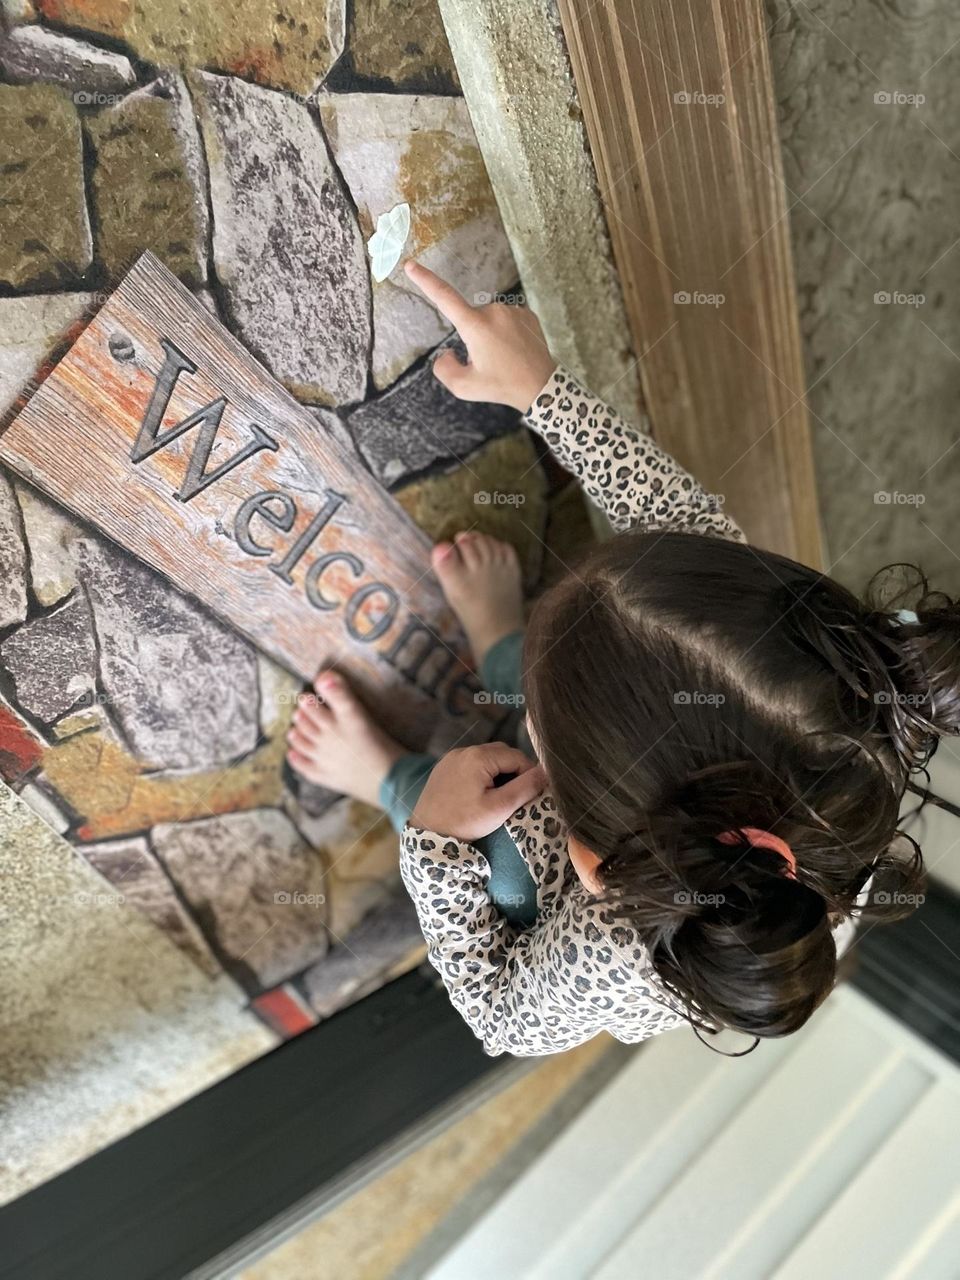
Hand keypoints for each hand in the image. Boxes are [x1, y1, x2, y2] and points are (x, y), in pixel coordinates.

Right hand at [405, 261, 556, 412]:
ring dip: (490, 336)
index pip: (444, 297)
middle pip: (469, 321)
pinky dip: (506, 334)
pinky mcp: (527, 313)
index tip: (411, 265)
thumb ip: (443, 368)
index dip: (425, 280)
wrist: (541, 386)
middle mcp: (493, 311)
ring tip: (504, 358)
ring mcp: (512, 309)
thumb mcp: (464, 387)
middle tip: (488, 363)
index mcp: (475, 326)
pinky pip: (506, 320)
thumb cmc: (502, 387)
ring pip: (488, 321)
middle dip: (472, 339)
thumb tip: (446, 352)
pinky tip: (515, 350)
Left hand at [410, 743, 546, 841]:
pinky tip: (480, 794)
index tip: (530, 795)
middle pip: (502, 754)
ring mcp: (452, 757)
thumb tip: (546, 772)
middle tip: (515, 797)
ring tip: (498, 797)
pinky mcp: (444, 767)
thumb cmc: (464, 822)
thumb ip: (525, 788)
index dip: (529, 774)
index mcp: (479, 756)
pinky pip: (471, 764)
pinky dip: (482, 774)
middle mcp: (464, 750)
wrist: (427, 834)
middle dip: (514, 772)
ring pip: (487, 758)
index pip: (518, 756)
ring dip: (498, 773)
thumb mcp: (499, 808)